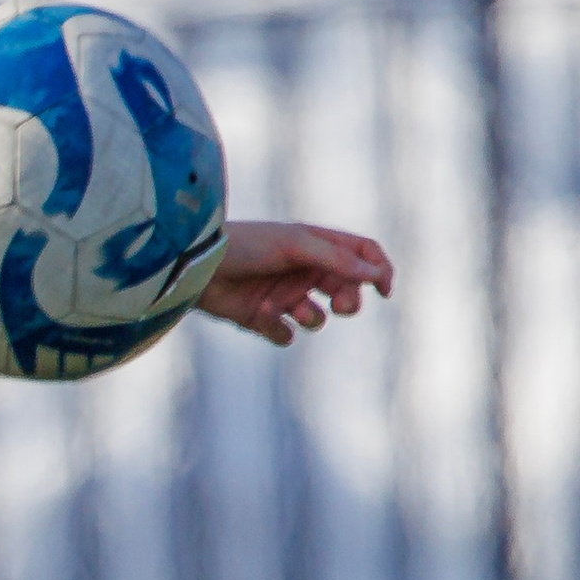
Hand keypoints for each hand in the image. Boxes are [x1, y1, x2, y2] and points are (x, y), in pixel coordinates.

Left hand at [199, 219, 393, 345]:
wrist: (195, 266)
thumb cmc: (246, 245)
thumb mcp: (296, 245)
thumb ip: (338, 259)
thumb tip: (377, 272)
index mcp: (314, 245)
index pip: (360, 255)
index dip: (378, 270)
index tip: (384, 289)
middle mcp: (302, 269)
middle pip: (346, 290)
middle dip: (349, 300)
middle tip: (341, 304)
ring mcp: (283, 294)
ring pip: (317, 317)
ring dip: (311, 316)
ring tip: (293, 309)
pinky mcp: (262, 318)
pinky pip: (285, 334)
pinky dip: (278, 329)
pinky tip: (261, 315)